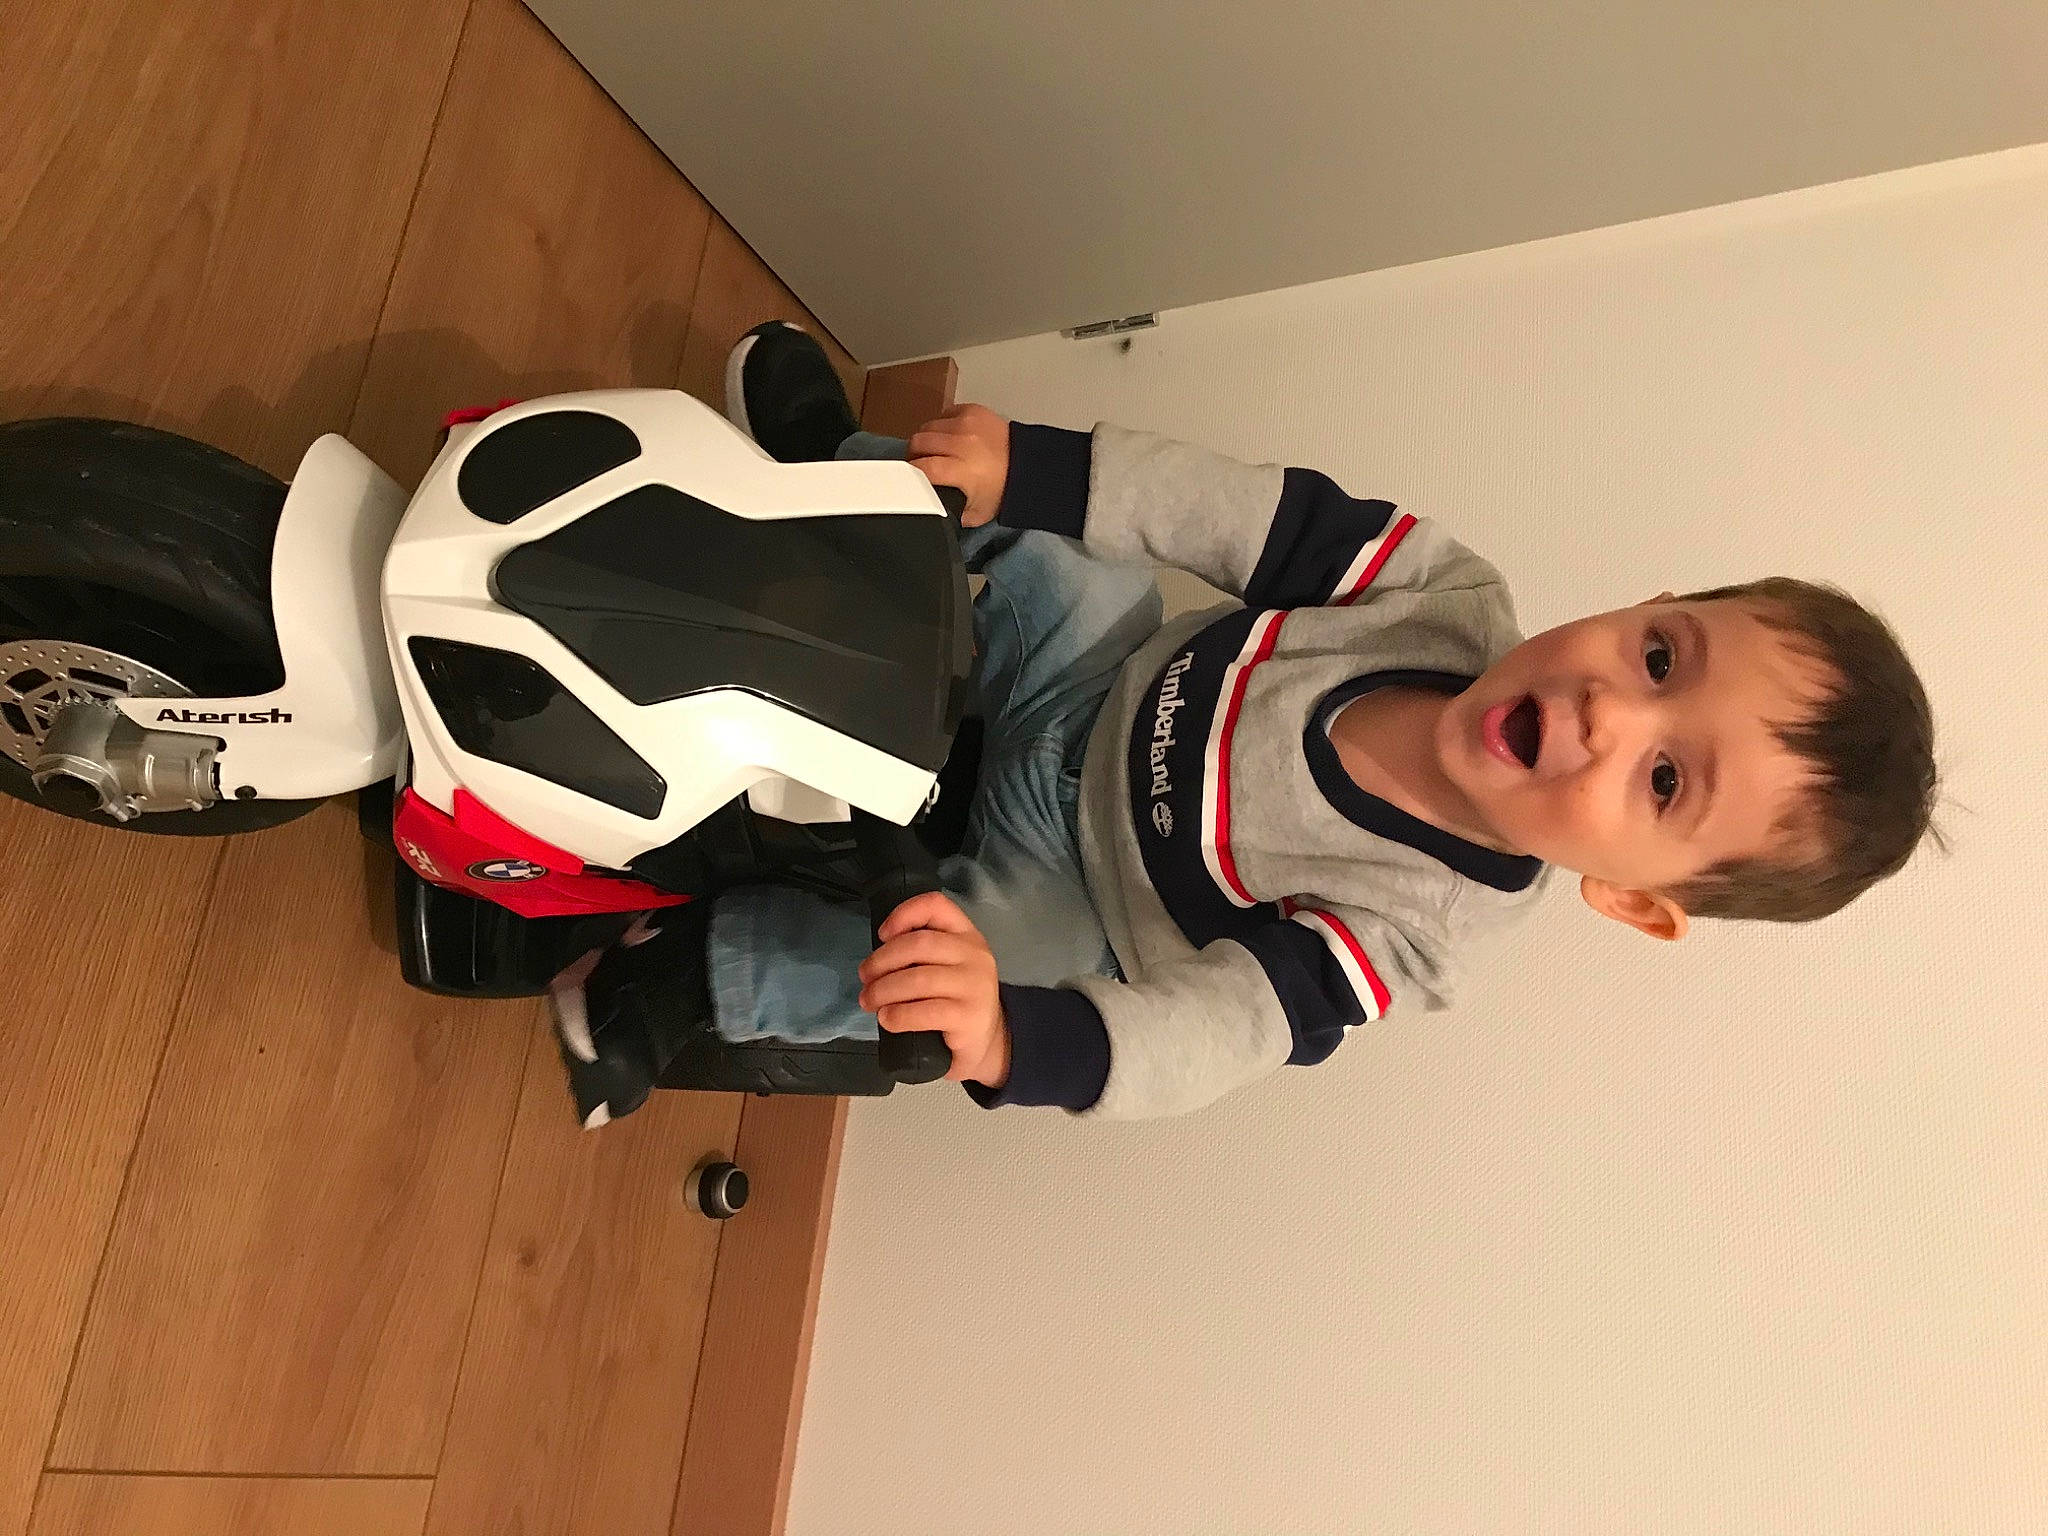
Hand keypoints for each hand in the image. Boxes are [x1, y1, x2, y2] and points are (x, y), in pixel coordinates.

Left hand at [857, 892, 1009, 1086]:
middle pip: (919, 944)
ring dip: (883, 990)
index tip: (882, 934)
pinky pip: (924, 1012)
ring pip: (918, 979)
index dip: (904, 914)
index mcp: (966, 934)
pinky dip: (897, 1015)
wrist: (987, 1039)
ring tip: (869, 1001)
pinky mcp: (968, 1017)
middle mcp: (974, 955)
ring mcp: (974, 986)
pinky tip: (887, 1018)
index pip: (936, 906)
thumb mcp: (947, 964)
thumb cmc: (956, 997)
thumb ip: (921, 952)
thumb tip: (876, 959)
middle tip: (865, 978)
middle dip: (882, 960)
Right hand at [908, 403, 1009, 526]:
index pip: (921, 467)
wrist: (1028, 466)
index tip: (912, 477)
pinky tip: (950, 436)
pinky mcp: (973, 410)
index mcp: (960, 469)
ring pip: (928, 426)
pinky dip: (943, 425)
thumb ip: (950, 512)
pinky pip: (944, 414)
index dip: (912, 472)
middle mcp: (961, 443)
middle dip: (915, 455)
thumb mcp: (974, 514)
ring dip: (927, 439)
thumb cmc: (1001, 490)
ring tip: (934, 450)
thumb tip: (932, 508)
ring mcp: (966, 423)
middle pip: (918, 442)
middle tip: (920, 463)